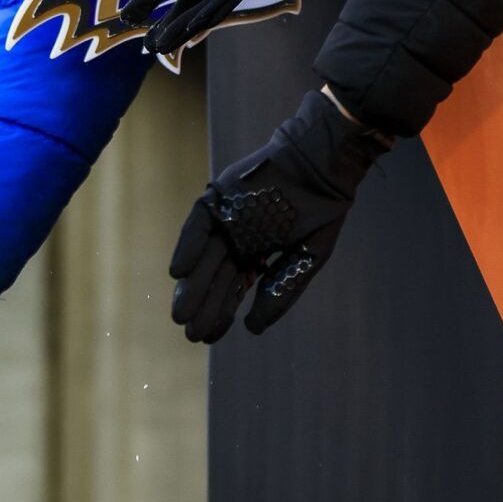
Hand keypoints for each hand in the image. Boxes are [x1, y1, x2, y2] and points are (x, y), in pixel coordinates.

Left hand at [171, 87, 387, 341]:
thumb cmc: (320, 209)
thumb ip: (281, 291)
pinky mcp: (218, 198)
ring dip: (192, 285)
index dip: (221, 312)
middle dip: (204, 306)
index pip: (234, 288)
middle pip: (215, 278)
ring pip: (204, 258)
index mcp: (257, 252)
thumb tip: (252, 329)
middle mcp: (237, 237)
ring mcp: (226, 218)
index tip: (209, 336)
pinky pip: (197, 226)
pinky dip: (187, 247)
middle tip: (192, 334)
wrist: (322, 165)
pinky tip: (179, 273)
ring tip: (182, 315)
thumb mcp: (306, 259)